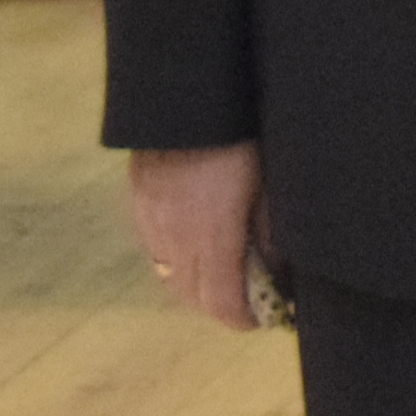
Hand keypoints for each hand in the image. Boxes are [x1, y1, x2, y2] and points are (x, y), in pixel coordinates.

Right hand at [128, 141, 265, 329]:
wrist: (186, 96)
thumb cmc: (241, 138)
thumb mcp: (269, 185)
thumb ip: (270, 233)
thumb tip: (278, 272)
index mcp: (210, 237)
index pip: (220, 303)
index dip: (243, 320)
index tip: (263, 319)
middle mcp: (174, 239)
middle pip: (193, 298)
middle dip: (221, 305)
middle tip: (250, 296)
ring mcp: (150, 222)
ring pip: (170, 275)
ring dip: (197, 284)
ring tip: (226, 271)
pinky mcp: (137, 204)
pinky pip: (156, 249)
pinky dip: (178, 259)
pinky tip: (198, 244)